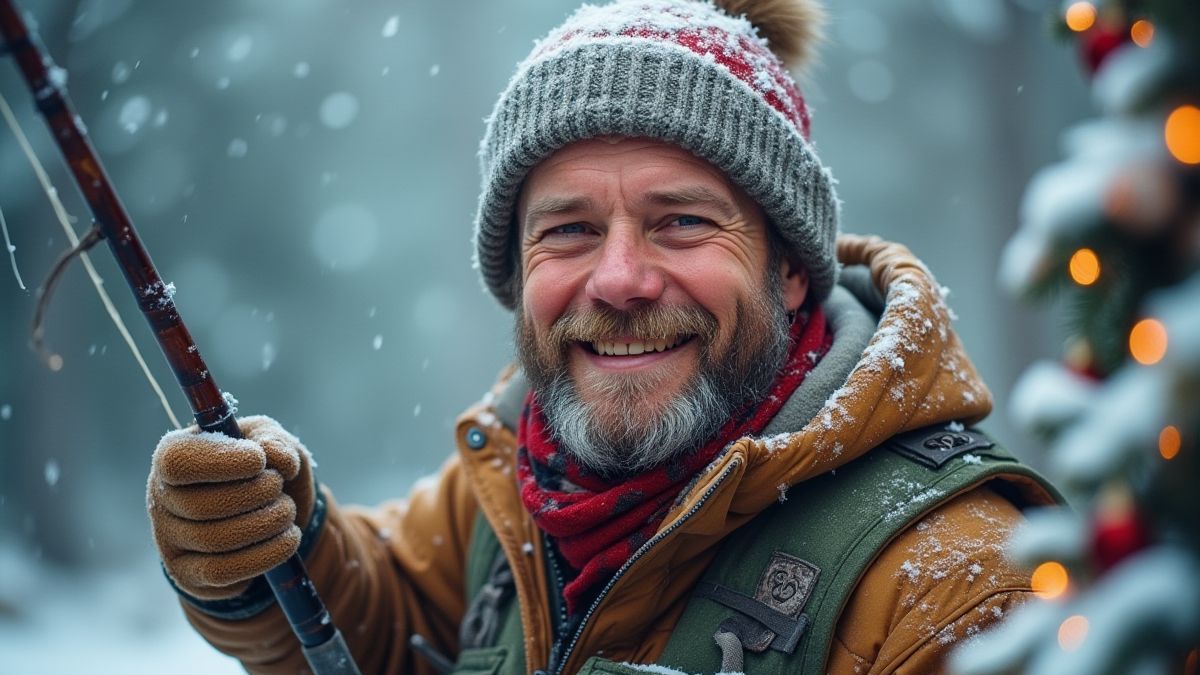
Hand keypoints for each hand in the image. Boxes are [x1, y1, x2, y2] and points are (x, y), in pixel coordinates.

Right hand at [147, 415, 315, 599]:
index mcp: (174, 454)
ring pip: (214, 541)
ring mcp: (169, 539)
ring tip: (287, 511)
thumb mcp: (271, 441)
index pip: (178, 462)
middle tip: (279, 485)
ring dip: (264, 525)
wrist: (267, 516)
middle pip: (199, 505)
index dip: (221, 462)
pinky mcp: (187, 573)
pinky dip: (263, 556)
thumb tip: (276, 455)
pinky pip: (221, 572)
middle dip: (253, 495)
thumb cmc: (261, 469)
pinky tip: (287, 540)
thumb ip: (274, 439)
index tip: (259, 461)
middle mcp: (161, 498)